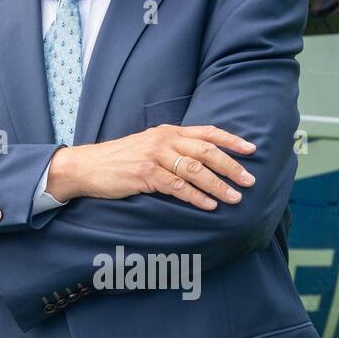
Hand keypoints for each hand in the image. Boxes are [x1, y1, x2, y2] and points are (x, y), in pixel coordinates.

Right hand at [46, 124, 256, 210]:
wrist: (87, 166)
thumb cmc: (120, 159)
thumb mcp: (148, 146)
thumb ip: (172, 148)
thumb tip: (201, 161)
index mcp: (167, 132)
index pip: (206, 132)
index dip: (231, 140)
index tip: (251, 150)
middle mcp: (163, 140)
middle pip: (206, 150)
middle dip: (231, 166)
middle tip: (249, 181)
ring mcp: (154, 157)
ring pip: (195, 169)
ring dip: (218, 185)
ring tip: (235, 198)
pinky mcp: (145, 174)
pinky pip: (177, 186)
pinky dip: (196, 197)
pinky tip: (209, 205)